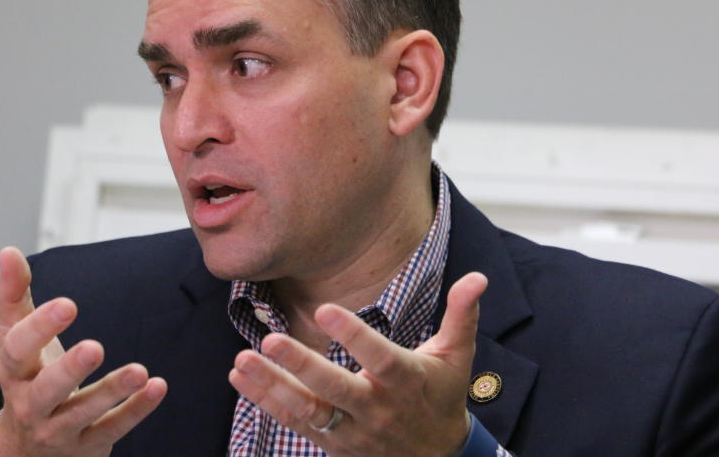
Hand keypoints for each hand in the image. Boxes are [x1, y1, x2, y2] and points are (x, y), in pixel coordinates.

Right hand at [0, 247, 166, 456]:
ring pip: (83, 412)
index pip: (19, 350)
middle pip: (46, 389)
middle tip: (95, 347)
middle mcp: (31, 403)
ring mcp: (59, 428)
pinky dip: (135, 410)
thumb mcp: (15, 338)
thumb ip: (13, 295)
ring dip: (112, 391)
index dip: (40, 328)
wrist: (24, 450)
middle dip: (69, 369)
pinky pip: (113, 428)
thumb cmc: (27, 378)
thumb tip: (8, 252)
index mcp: (14, 371)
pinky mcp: (88, 444)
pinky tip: (157, 387)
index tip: (67, 305)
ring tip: (139, 371)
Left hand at [228, 272, 486, 456]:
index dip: (354, 336)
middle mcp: (376, 409)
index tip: (325, 309)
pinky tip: (241, 377)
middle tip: (270, 341)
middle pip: (336, 390)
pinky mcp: (332, 443)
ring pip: (308, 412)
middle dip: (301, 366)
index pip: (380, 357)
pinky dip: (266, 401)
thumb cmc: (441, 396)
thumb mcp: (456, 356)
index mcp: (405, 381)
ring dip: (272, 387)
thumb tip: (477, 277)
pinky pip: (295, 424)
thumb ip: (461, 315)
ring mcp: (351, 431)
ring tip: (241, 360)